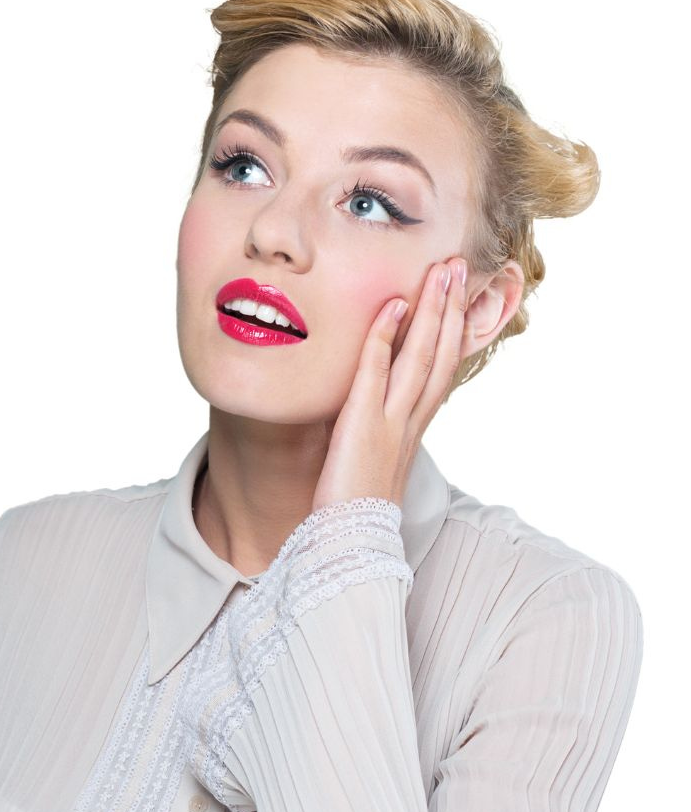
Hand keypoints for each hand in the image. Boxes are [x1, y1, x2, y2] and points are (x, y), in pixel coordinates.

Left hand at [312, 257, 466, 511]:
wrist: (348, 546)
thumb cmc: (353, 511)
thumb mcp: (371, 466)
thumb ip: (374, 437)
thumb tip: (366, 417)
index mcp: (412, 431)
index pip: (441, 372)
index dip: (454, 332)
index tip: (462, 297)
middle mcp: (409, 423)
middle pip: (439, 356)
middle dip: (452, 309)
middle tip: (461, 266)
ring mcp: (389, 424)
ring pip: (419, 359)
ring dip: (432, 312)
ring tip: (441, 272)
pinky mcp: (361, 427)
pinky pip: (374, 375)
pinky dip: (383, 340)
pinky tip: (391, 308)